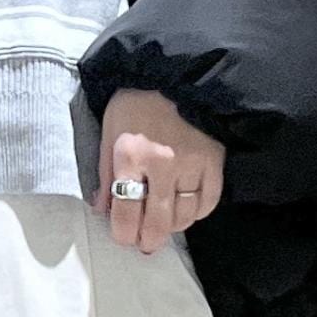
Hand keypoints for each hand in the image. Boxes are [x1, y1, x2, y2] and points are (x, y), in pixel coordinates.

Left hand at [92, 88, 224, 253]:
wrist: (176, 73)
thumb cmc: (136, 102)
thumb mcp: (110, 132)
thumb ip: (105, 173)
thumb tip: (102, 209)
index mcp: (130, 156)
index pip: (126, 212)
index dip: (124, 234)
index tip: (124, 238)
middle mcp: (162, 164)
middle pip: (158, 222)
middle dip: (148, 240)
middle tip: (145, 243)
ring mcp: (192, 163)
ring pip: (184, 216)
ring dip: (172, 227)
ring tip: (164, 225)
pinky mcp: (214, 160)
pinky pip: (208, 201)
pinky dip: (197, 212)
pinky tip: (187, 210)